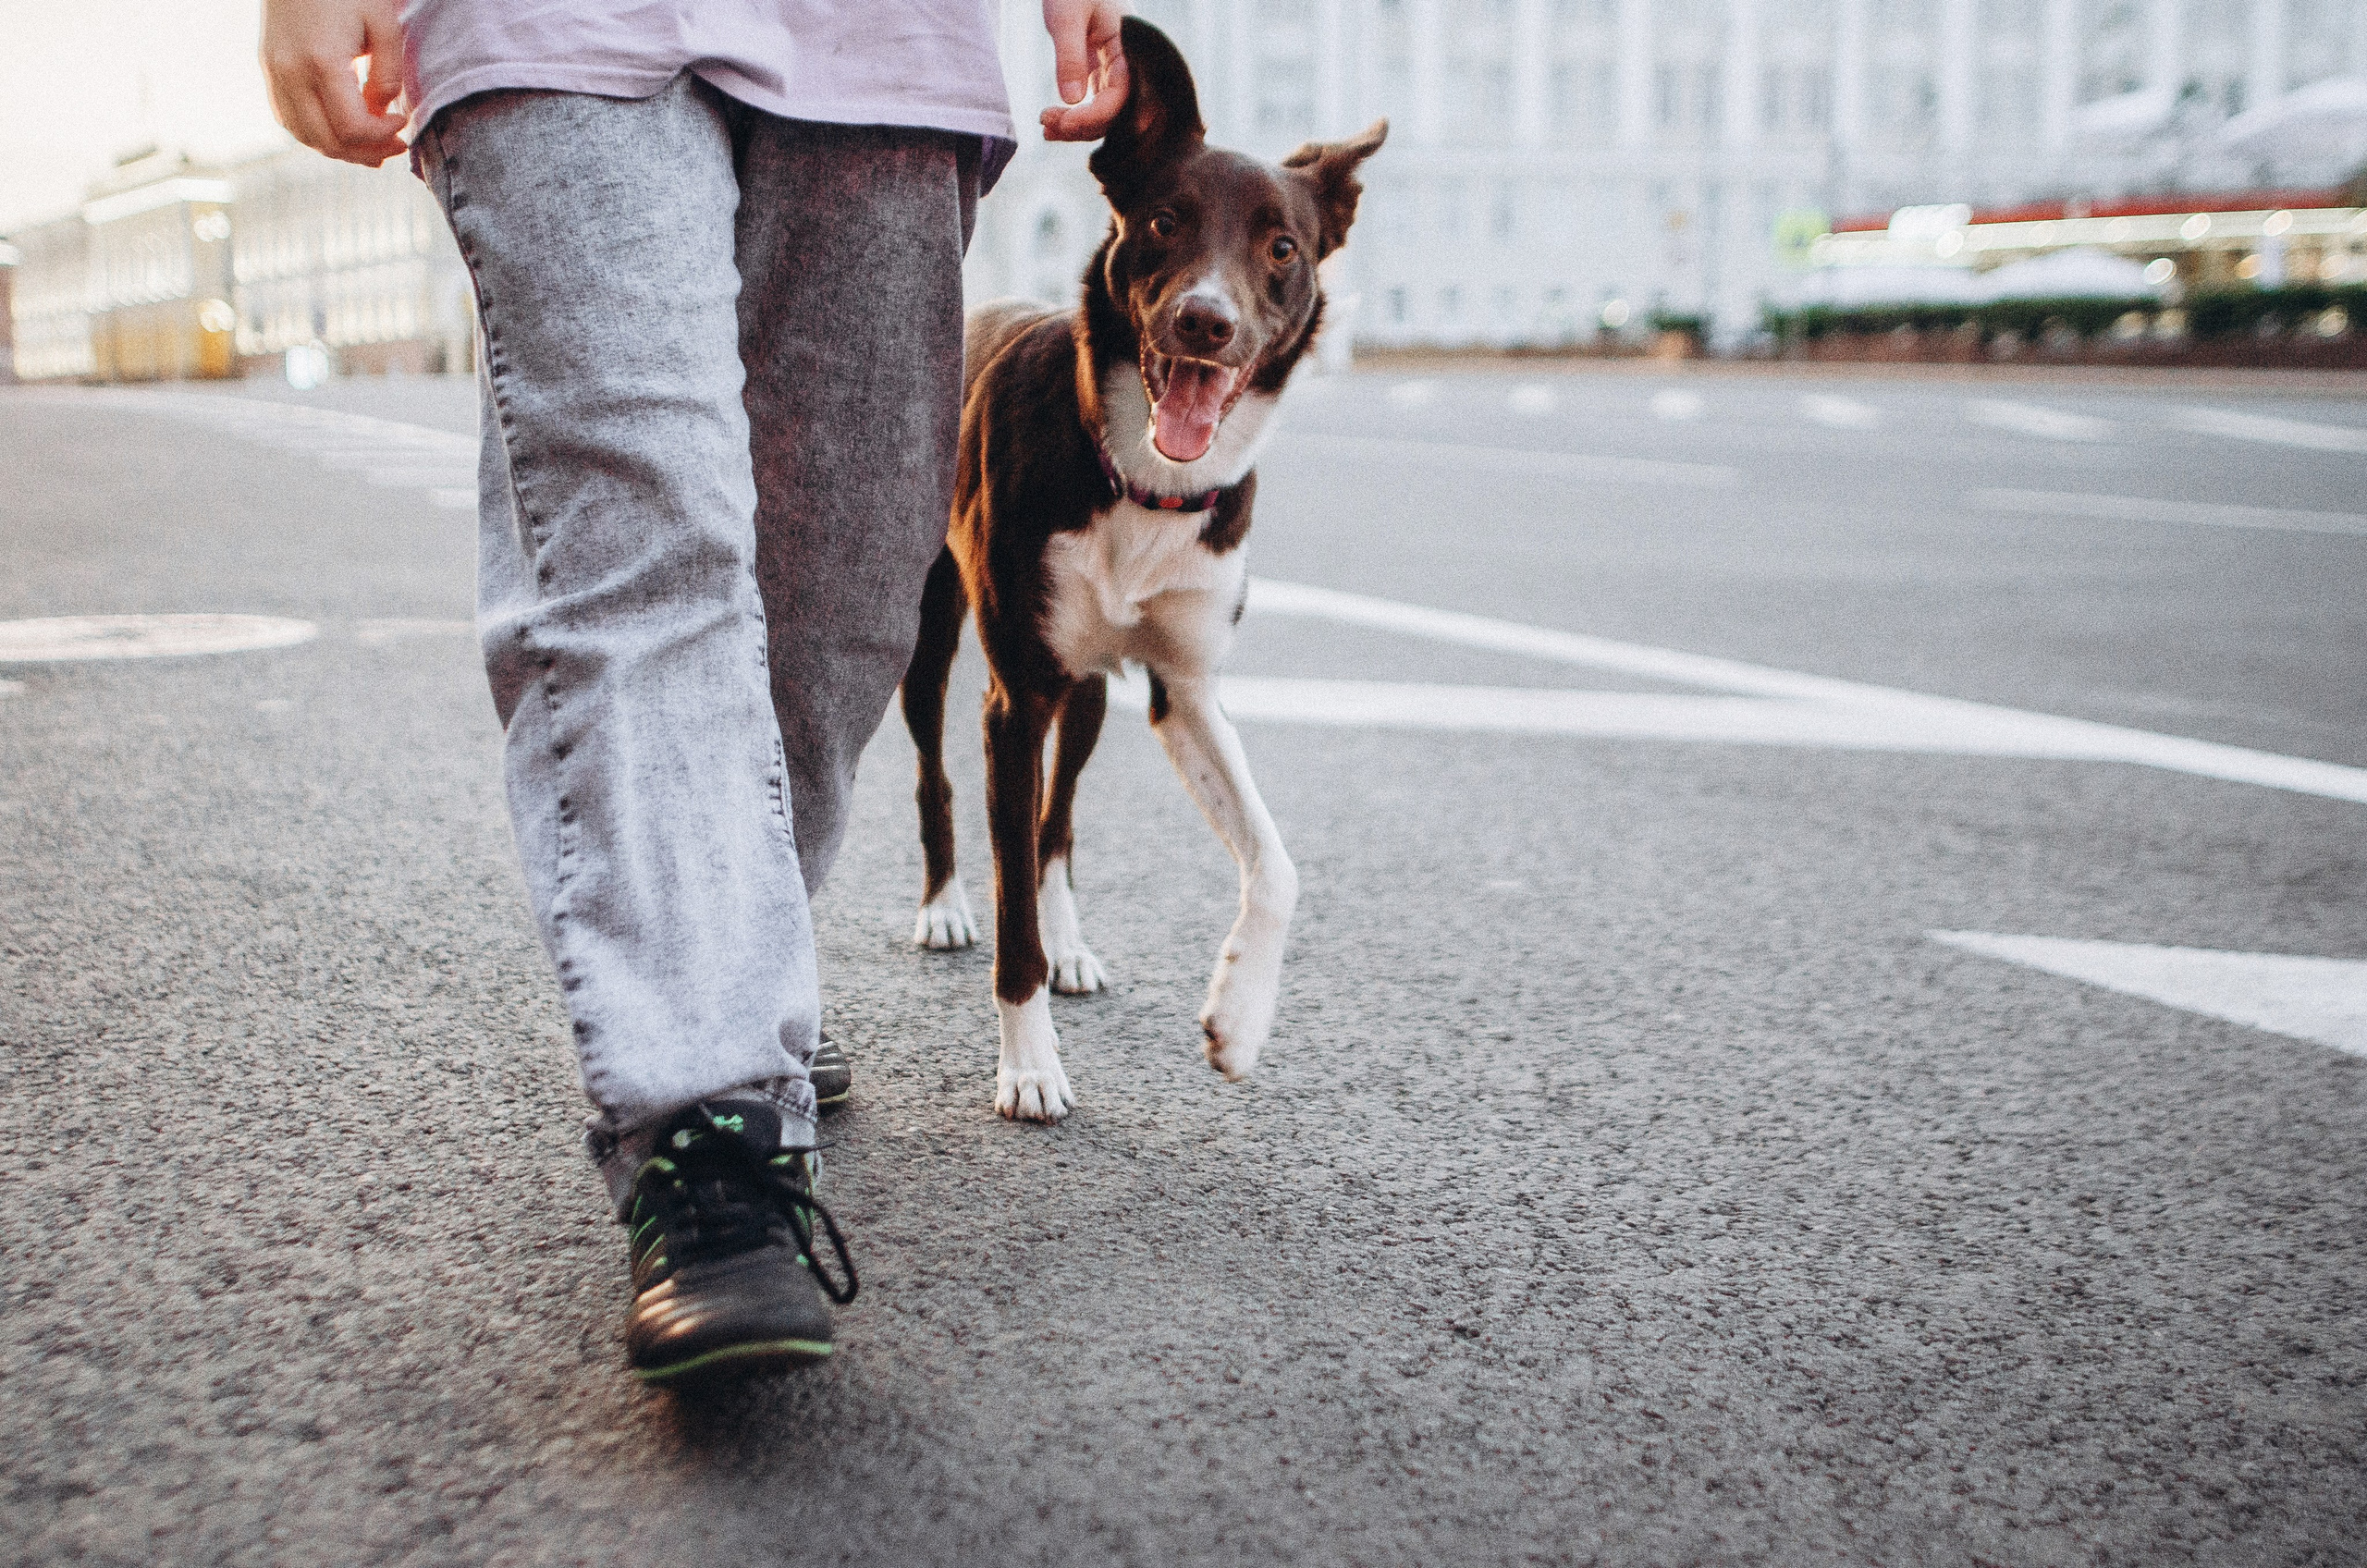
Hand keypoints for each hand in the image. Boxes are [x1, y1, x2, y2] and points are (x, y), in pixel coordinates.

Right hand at [260, 0, 407, 164]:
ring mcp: (274, 73)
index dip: (381, 137)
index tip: (402, 124)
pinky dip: (316, 134)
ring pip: (304, 136)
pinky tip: (341, 131)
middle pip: (327, 141)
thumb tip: (380, 113)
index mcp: (321, 62)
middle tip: (394, 147)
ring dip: (341, 150)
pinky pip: (288, 119)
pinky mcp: (268, 70)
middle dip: (365, 153)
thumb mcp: (383, 25)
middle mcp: (290, 73)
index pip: (351, 128)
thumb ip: (387, 76)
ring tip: (371, 147)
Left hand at [1038, 0, 1129, 141]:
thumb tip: (1071, 101)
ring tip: (1044, 127)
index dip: (1095, 115)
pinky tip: (1051, 124)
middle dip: (1084, 126)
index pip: (1122, 95)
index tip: (1063, 121)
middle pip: (1117, 113)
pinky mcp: (1103, 77)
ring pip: (1106, 115)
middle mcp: (1131, 65)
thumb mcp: (1066, 17)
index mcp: (1131, 47)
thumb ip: (1070, 57)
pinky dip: (1075, 119)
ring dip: (1077, 128)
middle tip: (1045, 122)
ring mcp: (1118, 73)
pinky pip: (1095, 107)